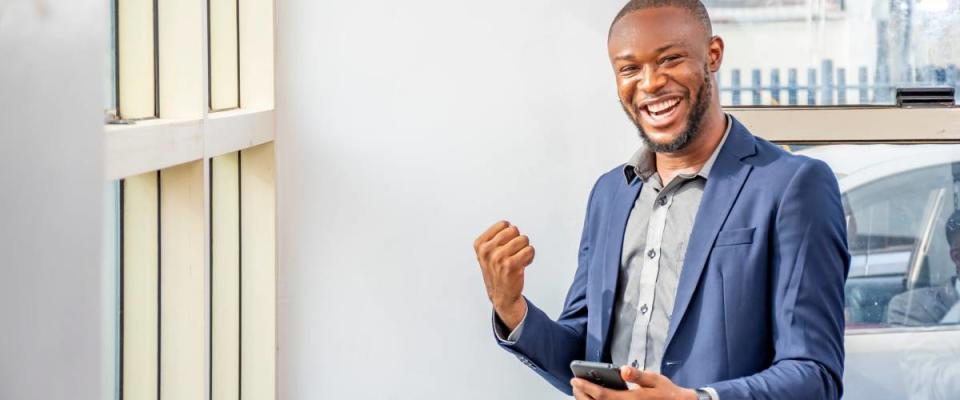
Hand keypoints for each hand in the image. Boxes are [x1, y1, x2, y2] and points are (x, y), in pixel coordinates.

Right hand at [473, 220, 534, 329]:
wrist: (501, 295)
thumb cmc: (497, 271)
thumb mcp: (487, 253)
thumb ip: (495, 237)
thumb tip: (510, 225)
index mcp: (480, 244)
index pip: (504, 224)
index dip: (509, 234)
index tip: (506, 246)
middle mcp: (487, 250)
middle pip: (514, 230)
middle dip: (518, 240)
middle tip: (514, 253)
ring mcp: (498, 257)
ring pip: (523, 239)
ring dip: (525, 249)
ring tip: (519, 259)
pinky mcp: (510, 265)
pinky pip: (529, 250)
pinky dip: (530, 256)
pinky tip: (523, 264)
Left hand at [571, 366, 697, 399]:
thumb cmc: (666, 392)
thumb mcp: (654, 379)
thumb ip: (638, 375)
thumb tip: (624, 369)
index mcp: (630, 399)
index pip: (603, 395)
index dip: (587, 387)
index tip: (575, 379)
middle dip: (582, 394)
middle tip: (574, 384)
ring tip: (580, 390)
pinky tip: (592, 398)